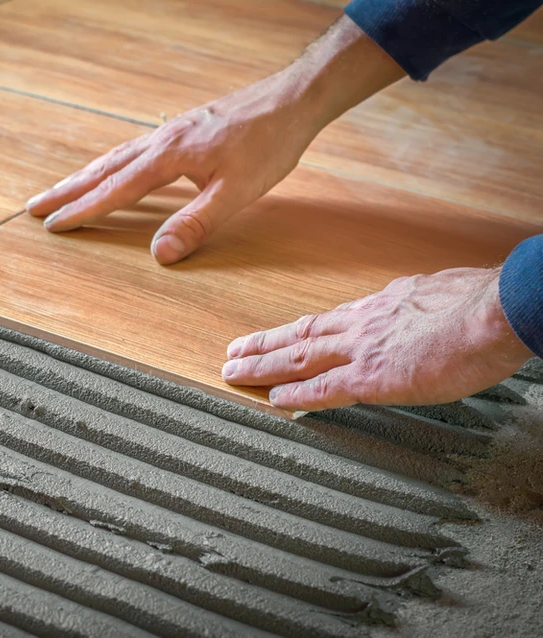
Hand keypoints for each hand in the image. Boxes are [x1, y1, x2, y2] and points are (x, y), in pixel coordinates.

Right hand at [25, 15, 404, 264]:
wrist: (292, 99)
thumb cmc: (269, 144)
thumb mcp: (237, 192)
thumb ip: (197, 223)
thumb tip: (159, 254)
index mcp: (168, 157)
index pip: (115, 190)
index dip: (83, 211)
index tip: (53, 225)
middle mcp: (160, 141)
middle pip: (103, 169)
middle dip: (67, 190)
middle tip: (34, 205)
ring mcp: (169, 131)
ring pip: (115, 156)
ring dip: (84, 175)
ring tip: (60, 189)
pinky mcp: (182, 129)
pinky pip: (133, 148)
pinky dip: (111, 163)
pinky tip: (114, 166)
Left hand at [223, 268, 532, 410]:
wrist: (494, 312)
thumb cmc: (480, 303)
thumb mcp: (439, 293)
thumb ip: (418, 306)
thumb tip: (420, 310)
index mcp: (381, 305)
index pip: (330, 321)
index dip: (300, 330)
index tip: (280, 336)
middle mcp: (362, 324)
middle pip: (301, 335)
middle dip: (264, 344)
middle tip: (234, 350)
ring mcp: (362, 350)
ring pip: (298, 357)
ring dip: (262, 364)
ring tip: (233, 370)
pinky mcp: (372, 378)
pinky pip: (323, 389)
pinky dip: (295, 394)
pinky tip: (272, 398)